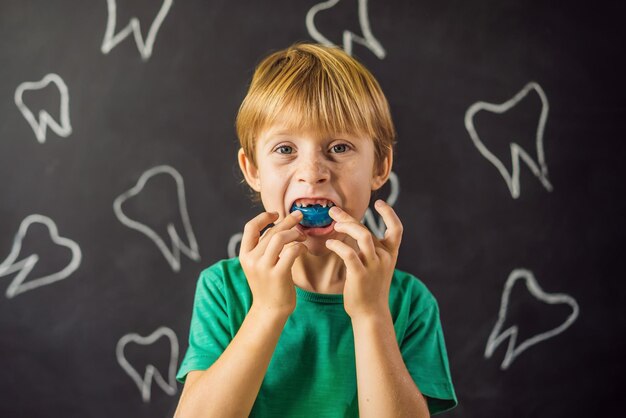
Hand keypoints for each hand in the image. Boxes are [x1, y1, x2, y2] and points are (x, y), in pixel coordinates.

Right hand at [239, 210, 306, 317]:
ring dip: (294, 233)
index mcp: (245, 255)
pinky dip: (300, 246)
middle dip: (288, 221)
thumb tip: (279, 226)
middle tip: (300, 216)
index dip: (263, 217)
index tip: (276, 214)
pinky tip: (303, 248)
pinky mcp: (278, 274)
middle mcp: (252, 259)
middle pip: (271, 231)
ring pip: (280, 238)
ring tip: (302, 236)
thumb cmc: (269, 285)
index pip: (250, 227)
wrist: (269, 310)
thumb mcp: (259, 265)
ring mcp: (264, 267)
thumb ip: (264, 248)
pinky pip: (291, 251)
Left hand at [325, 200, 402, 319]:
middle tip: (333, 211)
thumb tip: (354, 229)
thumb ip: (370, 249)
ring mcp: (373, 266)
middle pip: (368, 229)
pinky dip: (338, 245)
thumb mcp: (376, 266)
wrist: (370, 313)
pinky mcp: (359, 274)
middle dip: (348, 218)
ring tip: (333, 225)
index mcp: (390, 254)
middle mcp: (384, 258)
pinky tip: (329, 243)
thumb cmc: (370, 288)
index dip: (390, 214)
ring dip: (346, 227)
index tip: (379, 202)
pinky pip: (349, 253)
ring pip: (363, 236)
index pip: (397, 229)